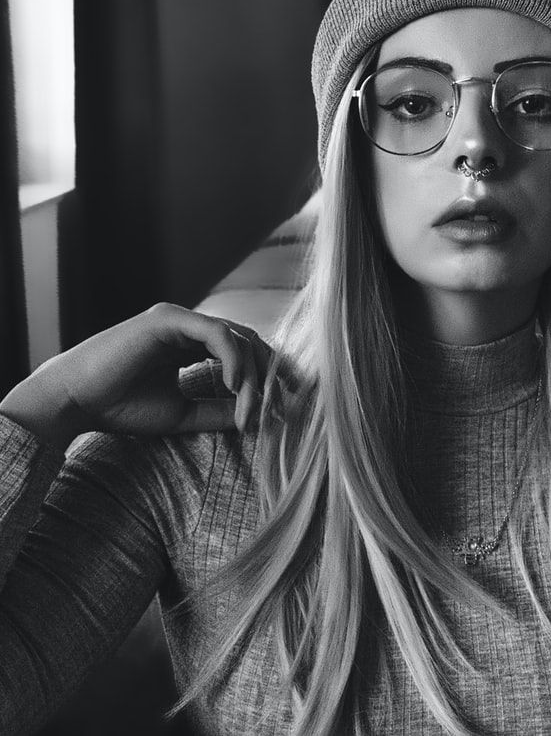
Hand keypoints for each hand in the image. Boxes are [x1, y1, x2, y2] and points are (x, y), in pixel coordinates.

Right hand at [0, 303, 276, 450]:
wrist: (74, 402)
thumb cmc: (120, 408)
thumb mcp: (183, 413)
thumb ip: (219, 411)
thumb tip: (258, 418)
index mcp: (191, 344)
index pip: (244, 351)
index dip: (269, 373)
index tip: (289, 400)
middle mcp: (189, 327)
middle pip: (248, 342)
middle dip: (270, 373)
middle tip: (282, 405)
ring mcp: (179, 319)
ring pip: (237, 339)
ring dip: (250, 375)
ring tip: (250, 408)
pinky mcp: (169, 319)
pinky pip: (217, 334)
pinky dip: (232, 359)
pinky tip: (234, 385)